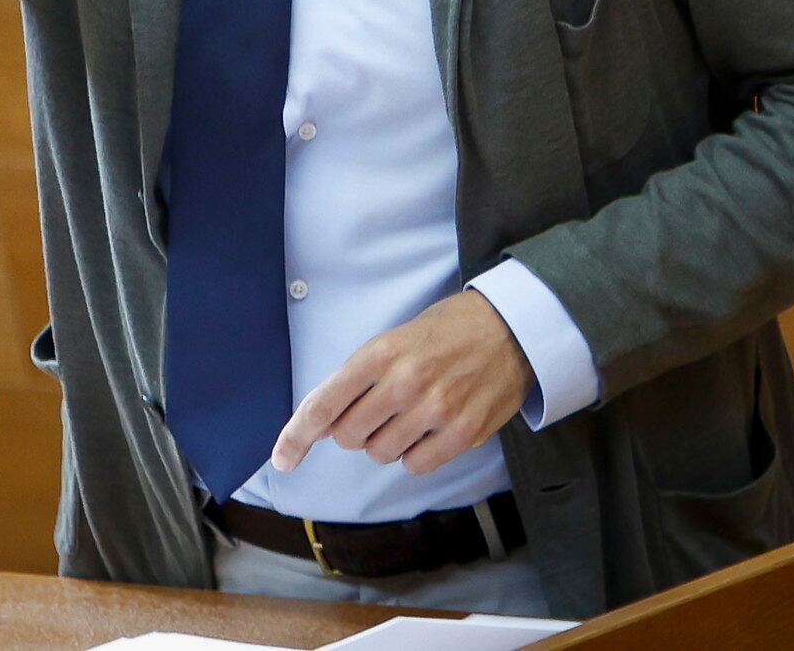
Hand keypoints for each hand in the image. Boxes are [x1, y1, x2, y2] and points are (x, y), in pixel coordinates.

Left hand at [270, 292, 533, 477]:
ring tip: (409, 414)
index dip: (298, 435)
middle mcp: (404, 382)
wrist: (510, 328)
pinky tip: (430, 429)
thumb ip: (359, 377)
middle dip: (353, 430)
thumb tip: (322, 418)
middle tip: (376, 410)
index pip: (325, 403)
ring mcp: (435, 409)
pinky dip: (416, 454)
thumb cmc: (446, 331)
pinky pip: (416, 464)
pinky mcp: (463, 433)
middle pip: (348, 436)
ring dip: (386, 441)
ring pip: (380, 453)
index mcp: (380, 352)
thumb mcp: (393, 338)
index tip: (283, 458)